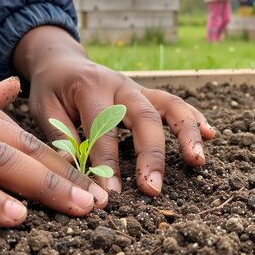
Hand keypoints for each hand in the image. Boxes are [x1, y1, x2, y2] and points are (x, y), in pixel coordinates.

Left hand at [13, 26, 214, 195]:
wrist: (62, 61)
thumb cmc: (52, 88)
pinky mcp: (148, 94)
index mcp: (91, 88)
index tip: (111, 193)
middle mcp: (121, 86)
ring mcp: (138, 88)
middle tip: (152, 188)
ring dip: (186, 133)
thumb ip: (60, 138)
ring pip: (170, 106)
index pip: (104, 129)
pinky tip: (210, 135)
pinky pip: (176, 103)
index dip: (107, 163)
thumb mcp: (44, 109)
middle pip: (145, 117)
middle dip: (151, 155)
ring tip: (197, 160)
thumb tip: (73, 174)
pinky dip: (194, 118)